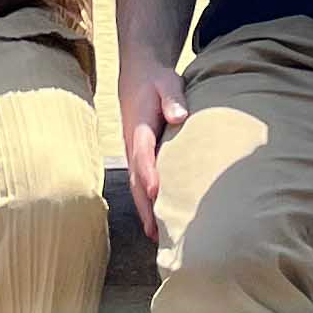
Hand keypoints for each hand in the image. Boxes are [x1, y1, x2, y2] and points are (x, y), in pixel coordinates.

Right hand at [121, 61, 189, 219]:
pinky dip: (146, 202)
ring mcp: (134, 151)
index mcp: (140, 127)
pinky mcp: (139, 155)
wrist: (138, 76)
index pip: (143, 153)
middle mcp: (133, 143)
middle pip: (138, 177)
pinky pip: (141, 181)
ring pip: (138, 184)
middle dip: (145, 205)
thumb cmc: (157, 81)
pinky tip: (155, 220)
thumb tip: (179, 116)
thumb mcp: (167, 82)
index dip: (148, 172)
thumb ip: (173, 98)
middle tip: (154, 231)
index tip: (155, 192)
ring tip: (155, 236)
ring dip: (145, 209)